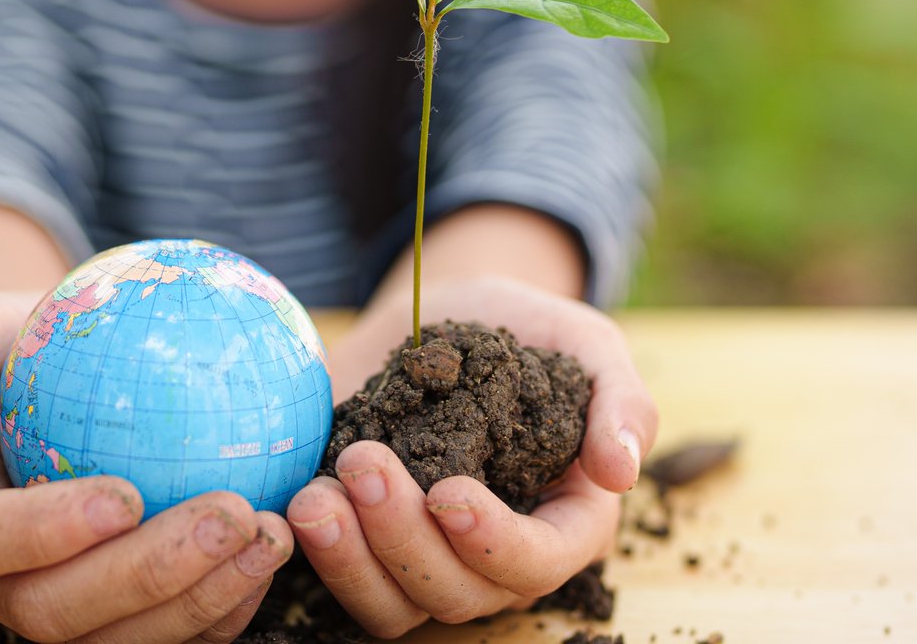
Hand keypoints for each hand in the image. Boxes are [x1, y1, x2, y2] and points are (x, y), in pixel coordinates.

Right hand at [0, 292, 294, 643]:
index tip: (124, 494)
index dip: (41, 534)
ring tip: (271, 533)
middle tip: (230, 514)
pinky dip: (225, 604)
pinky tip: (280, 548)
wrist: (68, 377)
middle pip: (54, 612)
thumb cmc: (19, 340)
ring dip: (201, 599)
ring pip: (118, 639)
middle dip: (146, 576)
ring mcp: (57, 603)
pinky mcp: (119, 612)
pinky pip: (171, 632)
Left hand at [284, 276, 656, 636]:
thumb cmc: (526, 329)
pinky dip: (317, 555)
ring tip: (315, 499)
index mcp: (563, 521)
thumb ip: (621, 401)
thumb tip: (620, 471)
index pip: (540, 562)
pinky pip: (345, 582)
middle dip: (405, 539)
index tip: (449, 491)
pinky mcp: (367, 544)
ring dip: (351, 560)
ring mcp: (427, 558)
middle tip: (363, 461)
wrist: (443, 313)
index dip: (494, 541)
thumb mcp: (585, 343)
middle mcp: (493, 556)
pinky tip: (295, 501)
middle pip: (458, 591)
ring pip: (395, 605)